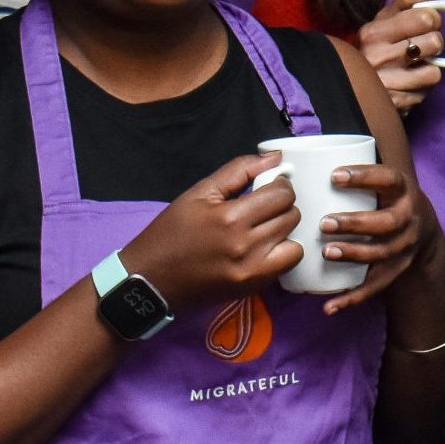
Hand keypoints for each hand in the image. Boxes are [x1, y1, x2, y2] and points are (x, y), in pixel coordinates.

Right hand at [120, 151, 300, 312]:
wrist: (149, 281)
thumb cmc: (171, 233)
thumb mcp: (198, 193)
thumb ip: (239, 171)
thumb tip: (276, 157)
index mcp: (230, 217)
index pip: (281, 194)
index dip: (279, 186)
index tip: (267, 187)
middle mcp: (245, 245)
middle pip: (291, 215)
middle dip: (282, 206)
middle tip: (263, 207)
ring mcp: (252, 269)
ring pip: (295, 239)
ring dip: (284, 229)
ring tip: (263, 227)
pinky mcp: (253, 286)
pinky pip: (289, 263)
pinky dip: (283, 252)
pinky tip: (265, 247)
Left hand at [312, 161, 426, 314]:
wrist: (424, 231)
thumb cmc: (387, 201)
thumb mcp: (384, 184)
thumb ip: (355, 175)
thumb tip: (296, 159)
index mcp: (403, 192)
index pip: (389, 179)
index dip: (364, 176)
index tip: (335, 175)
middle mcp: (408, 219)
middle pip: (387, 222)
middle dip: (356, 222)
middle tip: (325, 222)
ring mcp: (404, 247)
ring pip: (381, 253)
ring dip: (354, 254)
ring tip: (326, 252)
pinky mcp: (396, 270)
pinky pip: (375, 286)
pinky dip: (353, 297)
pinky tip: (330, 305)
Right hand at [359, 0, 444, 112]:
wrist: (348, 83)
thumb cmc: (373, 47)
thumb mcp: (383, 20)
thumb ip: (407, 1)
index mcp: (375, 32)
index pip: (425, 17)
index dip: (433, 18)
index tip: (427, 23)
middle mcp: (378, 57)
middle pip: (434, 42)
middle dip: (433, 43)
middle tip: (423, 45)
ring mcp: (386, 83)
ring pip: (434, 72)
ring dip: (429, 68)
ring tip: (416, 65)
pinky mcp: (394, 104)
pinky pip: (425, 93)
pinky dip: (420, 88)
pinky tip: (408, 83)